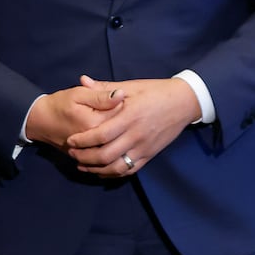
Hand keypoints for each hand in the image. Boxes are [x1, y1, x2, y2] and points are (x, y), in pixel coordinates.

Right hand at [24, 81, 124, 150]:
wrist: (41, 122)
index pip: (122, 113)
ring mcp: (93, 152)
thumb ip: (99, 95)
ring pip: (118, 145)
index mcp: (95, 123)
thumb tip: (120, 94)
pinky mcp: (90, 158)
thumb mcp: (78, 94)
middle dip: (125, 119)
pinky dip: (115, 147)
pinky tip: (114, 137)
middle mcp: (96, 141)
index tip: (123, 96)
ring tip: (116, 122)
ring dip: (121, 134)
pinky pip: (110, 156)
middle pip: (122, 130)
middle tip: (120, 109)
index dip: (125, 102)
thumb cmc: (59, 105)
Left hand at [64, 75, 200, 176]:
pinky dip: (113, 173)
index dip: (83, 140)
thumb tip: (82, 81)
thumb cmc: (155, 91)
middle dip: (85, 157)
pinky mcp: (150, 155)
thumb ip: (105, 88)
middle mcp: (136, 135)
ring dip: (97, 169)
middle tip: (72, 153)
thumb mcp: (130, 86)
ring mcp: (144, 148)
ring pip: (117, 167)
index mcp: (130, 117)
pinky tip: (102, 171)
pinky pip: (130, 170)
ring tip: (82, 165)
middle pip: (106, 155)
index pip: (102, 134)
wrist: (183, 102)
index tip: (70, 140)